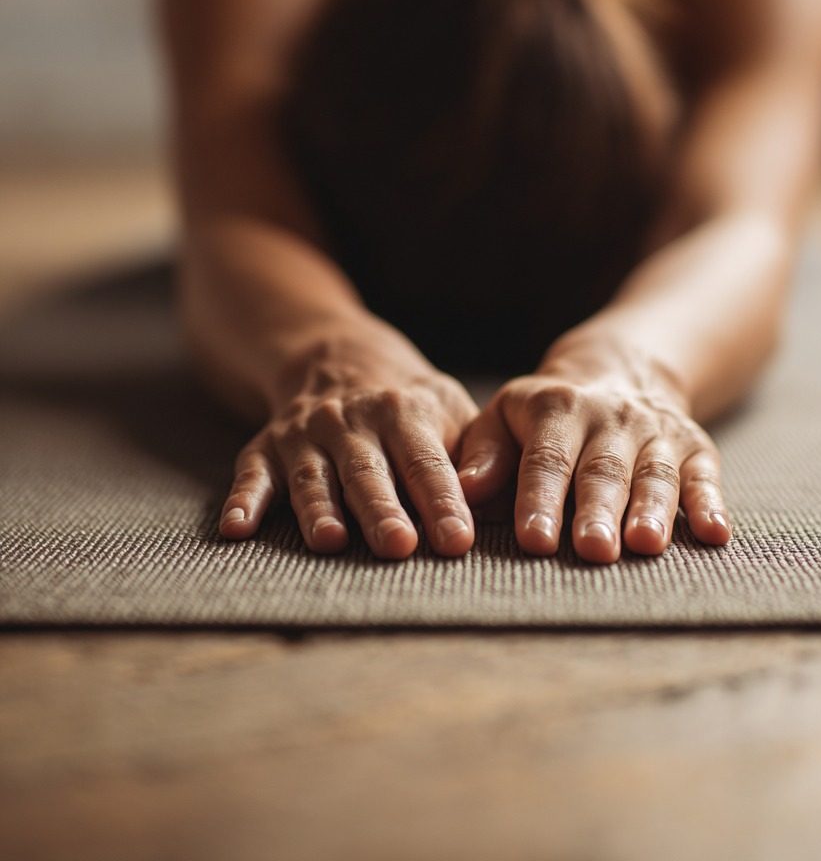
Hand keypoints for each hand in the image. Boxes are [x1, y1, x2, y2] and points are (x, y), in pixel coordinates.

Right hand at [218, 341, 478, 557]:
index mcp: (405, 411)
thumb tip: (498, 502)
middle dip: (383, 510)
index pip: (427, 463)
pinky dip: (243, 501)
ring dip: (320, 509)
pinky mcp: (266, 448)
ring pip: (314, 476)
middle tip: (399, 548)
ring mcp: (305, 435)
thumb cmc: (409, 403)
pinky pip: (251, 475)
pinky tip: (236, 530)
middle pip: (369, 472)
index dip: (443, 502)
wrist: (336, 357)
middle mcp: (352, 421)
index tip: (458, 541)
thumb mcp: (448, 408)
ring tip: (330, 541)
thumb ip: (472, 452)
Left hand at [456, 342, 731, 562]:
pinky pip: (704, 475)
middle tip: (593, 550)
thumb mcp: (506, 416)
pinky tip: (715, 534)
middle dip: (598, 511)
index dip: (540, 499)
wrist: (620, 371)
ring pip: (655, 474)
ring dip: (653, 510)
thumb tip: (464, 489)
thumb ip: (485, 452)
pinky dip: (710, 504)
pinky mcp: (695, 448)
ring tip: (646, 544)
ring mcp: (657, 433)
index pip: (546, 459)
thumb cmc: (546, 415)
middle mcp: (610, 418)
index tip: (534, 539)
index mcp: (557, 409)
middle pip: (603, 470)